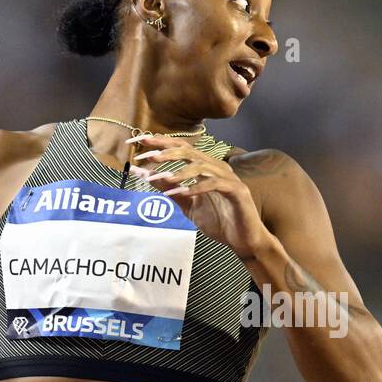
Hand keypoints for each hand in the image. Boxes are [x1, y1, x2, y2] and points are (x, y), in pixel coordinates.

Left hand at [125, 134, 269, 257]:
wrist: (244, 241)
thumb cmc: (220, 222)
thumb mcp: (188, 205)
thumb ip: (170, 189)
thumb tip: (146, 176)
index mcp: (205, 168)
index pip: (180, 148)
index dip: (159, 142)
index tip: (138, 141)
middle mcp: (217, 168)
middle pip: (189, 151)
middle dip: (166, 151)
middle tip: (147, 156)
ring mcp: (228, 178)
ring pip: (201, 166)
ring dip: (179, 172)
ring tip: (162, 179)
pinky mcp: (237, 191)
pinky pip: (214, 184)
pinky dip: (196, 187)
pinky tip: (181, 193)